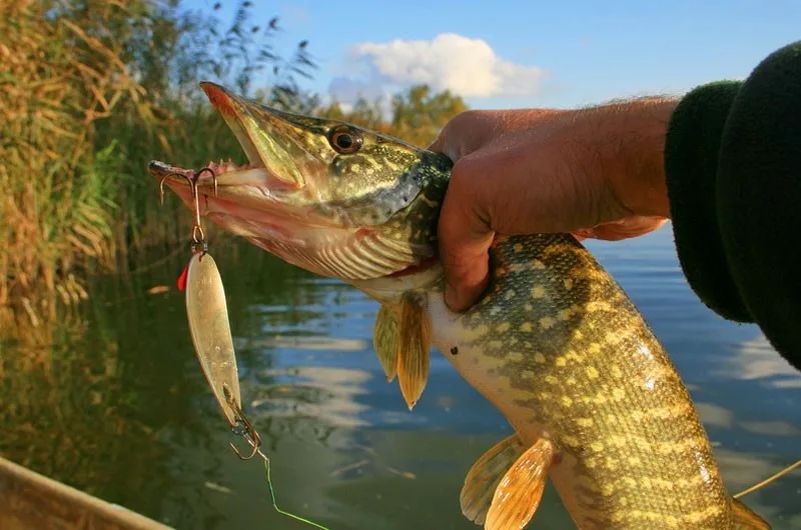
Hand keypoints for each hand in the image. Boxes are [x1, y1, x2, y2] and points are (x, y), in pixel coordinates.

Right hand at [428, 99, 676, 311]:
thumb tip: (458, 299)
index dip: (410, 230)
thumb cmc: (547, 167)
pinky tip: (502, 297)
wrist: (635, 168)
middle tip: (435, 295)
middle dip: (448, 256)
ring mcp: (524, 188)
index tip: (407, 271)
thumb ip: (454, 246)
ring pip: (489, 238)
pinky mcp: (552, 214)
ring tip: (466, 305)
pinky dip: (512, 272)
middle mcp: (490, 160)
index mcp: (463, 138)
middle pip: (454, 218)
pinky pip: (521, 249)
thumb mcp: (477, 192)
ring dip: (482, 269)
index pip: (420, 189)